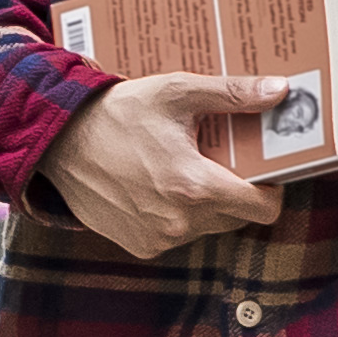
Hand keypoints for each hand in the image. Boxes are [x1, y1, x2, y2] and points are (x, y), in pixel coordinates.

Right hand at [41, 71, 297, 261]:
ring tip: (181, 169)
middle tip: (217, 161)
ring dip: (205, 204)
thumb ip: (233, 94)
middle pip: (238, 217)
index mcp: (195, 186)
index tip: (262, 170)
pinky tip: (155, 187)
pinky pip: (178, 235)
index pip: (264, 208)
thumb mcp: (177, 92)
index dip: (271, 189)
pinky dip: (176, 216)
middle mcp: (180, 221)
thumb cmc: (118, 113)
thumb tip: (280, 91)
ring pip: (208, 227)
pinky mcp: (140, 246)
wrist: (57, 142)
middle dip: (235, 191)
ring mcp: (159, 238)